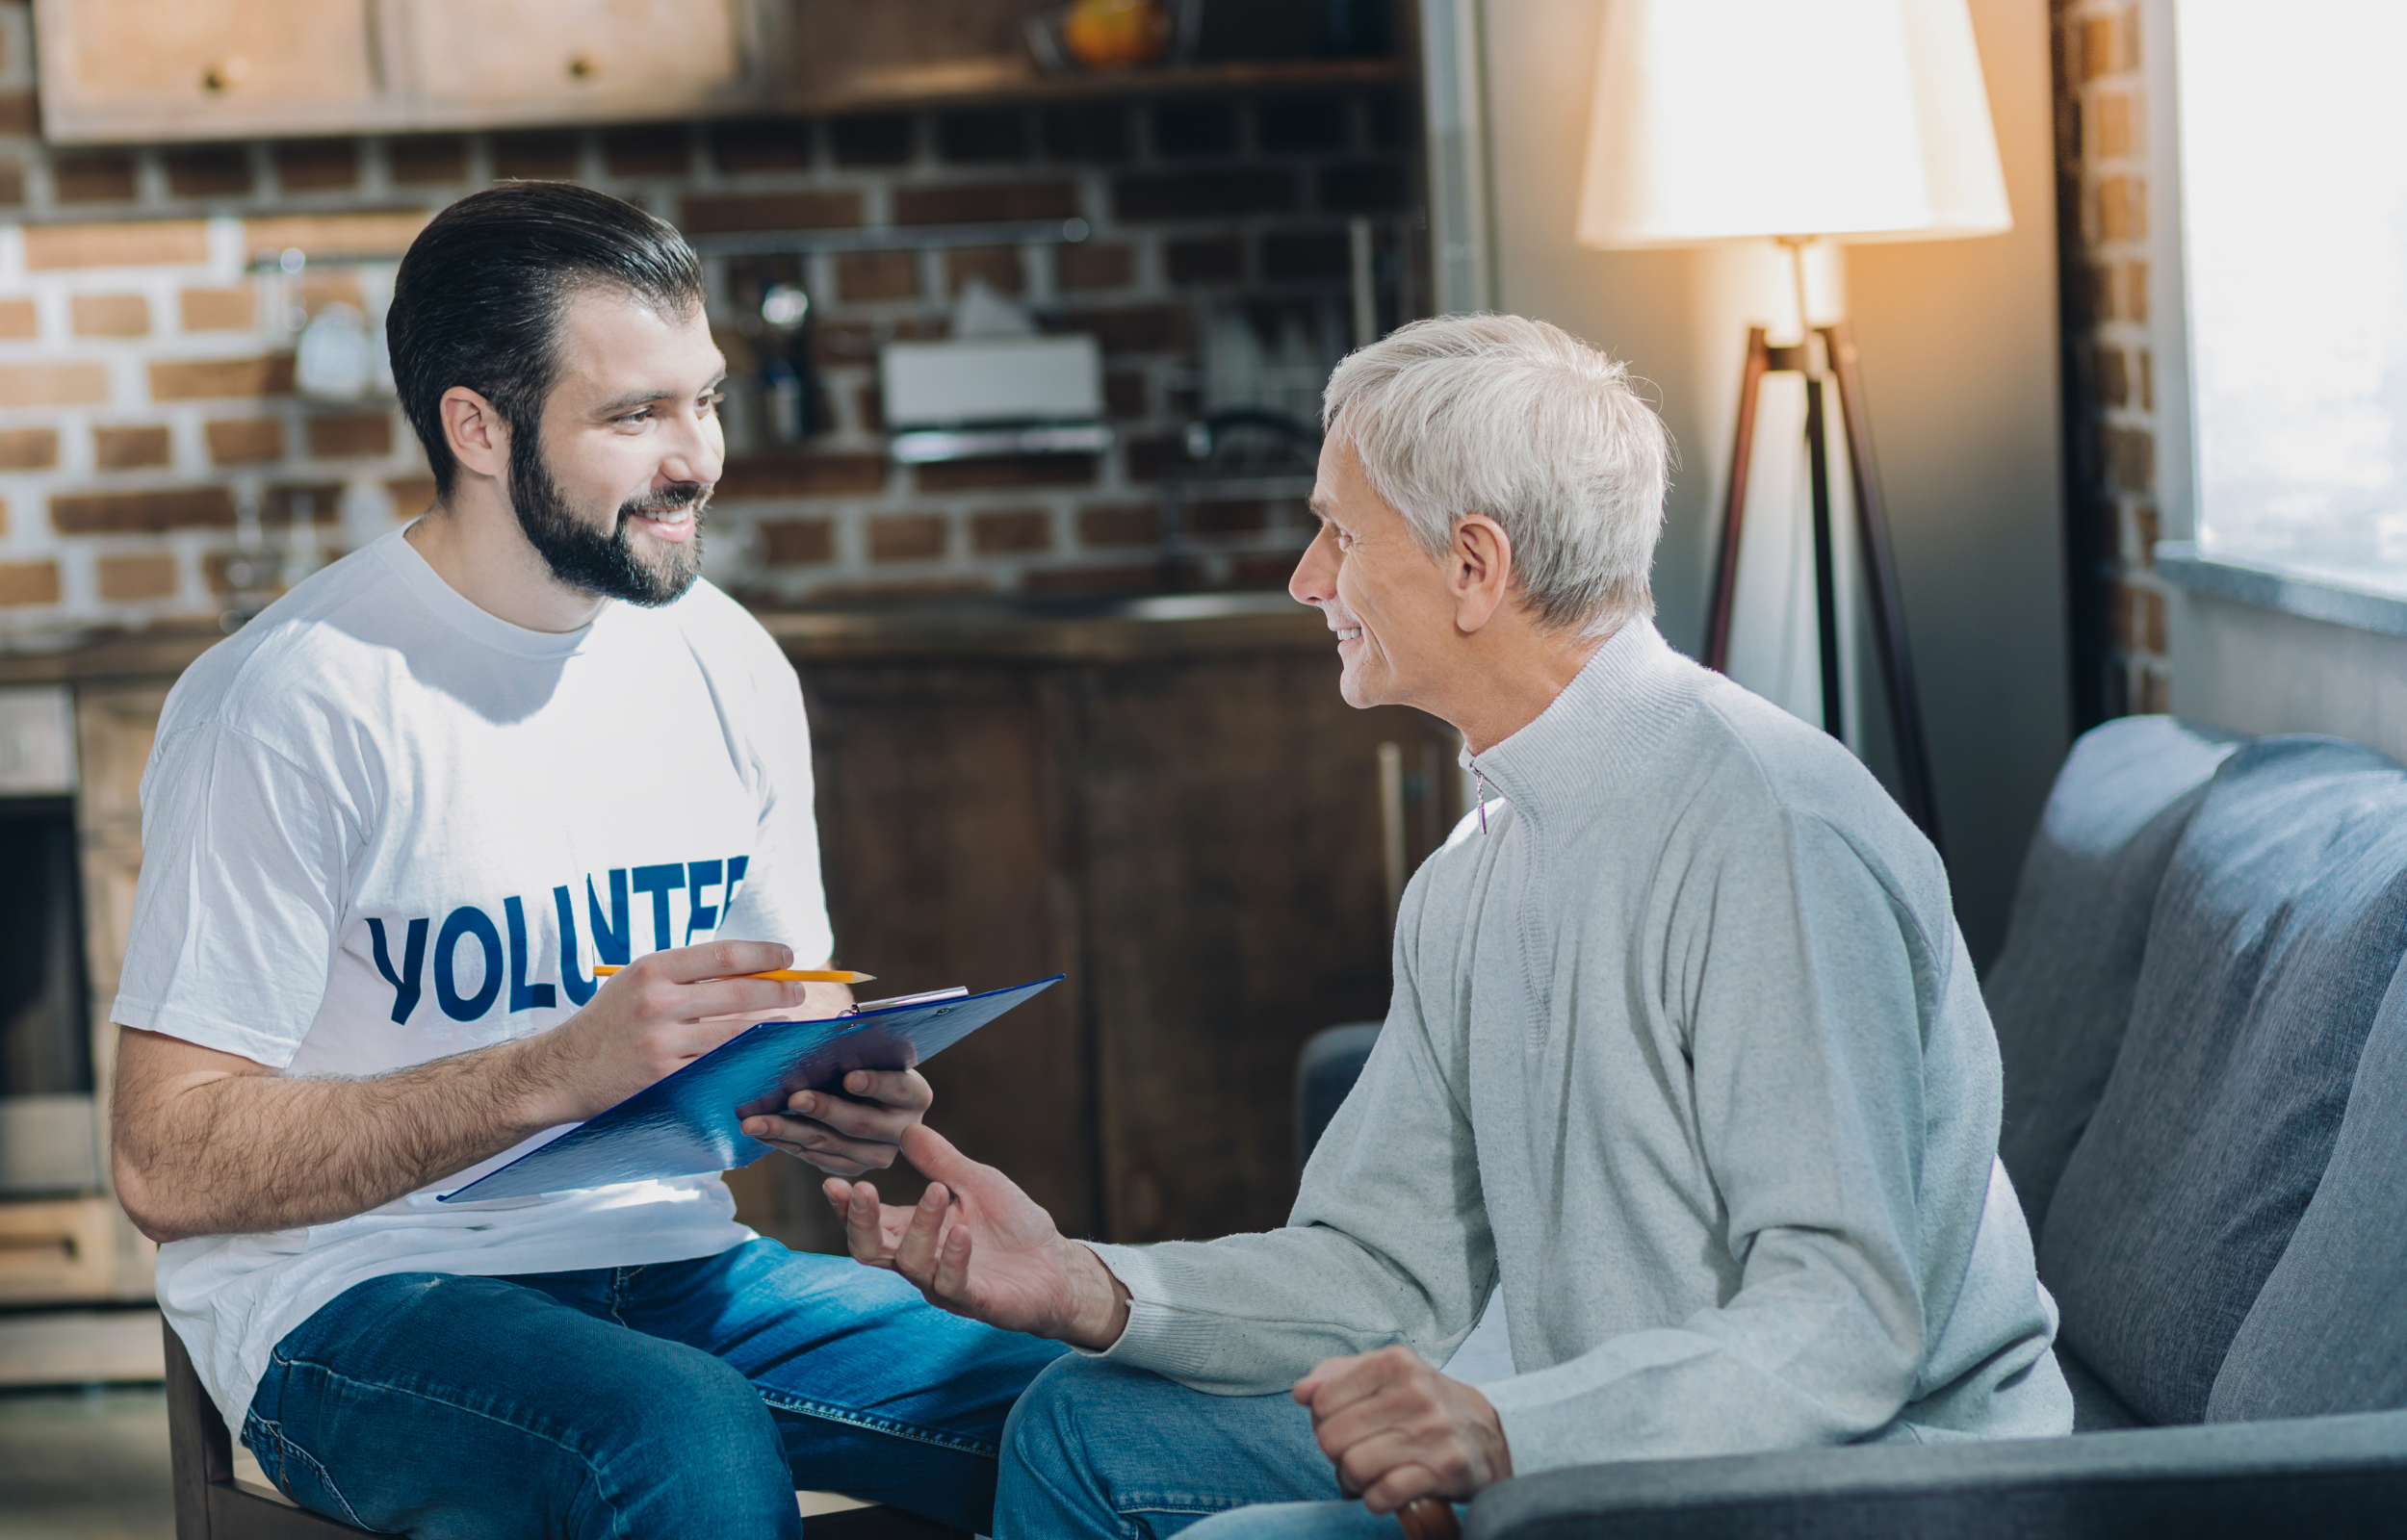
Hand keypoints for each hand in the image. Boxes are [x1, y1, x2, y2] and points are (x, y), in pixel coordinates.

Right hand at [514, 941, 813, 1124]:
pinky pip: (719, 1067)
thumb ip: (686, 974)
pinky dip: (746, 1060)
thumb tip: (753, 967)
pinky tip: (762, 1056)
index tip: (788, 957)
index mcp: (652, 970)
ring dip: (771, 1028)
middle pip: (740, 993)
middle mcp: (658, 1003)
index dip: (765, 956)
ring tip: (787, 1023)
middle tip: (800, 992)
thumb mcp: (637, 983)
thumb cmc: (609, 1021)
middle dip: (780, 992)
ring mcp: (662, 1044)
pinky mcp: (664, 1079)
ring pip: (737, 1033)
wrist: (561, 1070)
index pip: (725, 955)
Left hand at [742, 1064, 932, 1176]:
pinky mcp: (852, 1167)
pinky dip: (786, 1143)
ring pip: (831, 1145)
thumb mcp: (869, 1052)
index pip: (898, 1088)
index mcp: (915, 1095)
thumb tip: (828, 1038)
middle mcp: (903, 1130)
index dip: (875, 1083)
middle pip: (860, 1123)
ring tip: (756, 1121)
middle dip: (824, 1110)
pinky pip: (816, 1158)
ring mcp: (878, 1154)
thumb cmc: (864, 1060)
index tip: (849, 1077)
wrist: (866, 1093)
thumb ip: (857, 1050)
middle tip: (794, 1098)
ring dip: (789, 1131)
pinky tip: (762, 1131)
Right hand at [823, 1124, 1130, 1347]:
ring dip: (920, 1226)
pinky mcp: (976, 1301)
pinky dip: (953, 1257)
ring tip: (936, 1192)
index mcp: (914, 1233)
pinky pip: (953, 1284)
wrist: (1057, 1265)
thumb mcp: (977, 1183)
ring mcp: (944, 1285)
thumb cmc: (1013, 1227)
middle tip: (861, 1190)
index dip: (848, 1207)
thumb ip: (943, 1162)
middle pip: (871, 1251)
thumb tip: (908, 1128)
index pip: (870, 1222)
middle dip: (861, 1222)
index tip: (833, 1182)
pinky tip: (961, 1231)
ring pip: (911, 1263)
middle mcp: (921, 1262)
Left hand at [1294, 1346, 1510, 1514]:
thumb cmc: (1423, 1403)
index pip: (1322, 1400)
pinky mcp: (1443, 1469)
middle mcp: (1415, 1392)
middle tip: (1357, 1451)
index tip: (1345, 1424)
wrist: (1487, 1433)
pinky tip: (1387, 1489)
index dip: (1324, 1420)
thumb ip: (1336, 1375)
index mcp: (1395, 1362)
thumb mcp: (1385, 1374)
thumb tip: (1301, 1392)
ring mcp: (1431, 1431)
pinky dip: (1376, 1499)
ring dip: (1355, 1479)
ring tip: (1371, 1472)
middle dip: (1337, 1453)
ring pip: (1353, 1467)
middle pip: (1332, 1437)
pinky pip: (1382, 1494)